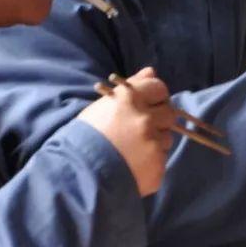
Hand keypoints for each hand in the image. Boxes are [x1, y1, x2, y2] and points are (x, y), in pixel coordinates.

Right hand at [79, 66, 175, 195]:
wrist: (77, 175)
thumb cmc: (86, 137)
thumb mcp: (103, 106)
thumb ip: (131, 87)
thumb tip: (151, 71)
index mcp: (130, 100)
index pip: (158, 88)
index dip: (155, 96)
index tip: (149, 105)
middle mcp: (145, 118)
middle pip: (168, 112)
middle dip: (158, 120)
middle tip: (139, 130)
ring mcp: (153, 142)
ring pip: (166, 137)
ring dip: (155, 142)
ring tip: (131, 151)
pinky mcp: (157, 164)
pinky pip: (162, 159)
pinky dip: (151, 162)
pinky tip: (133, 166)